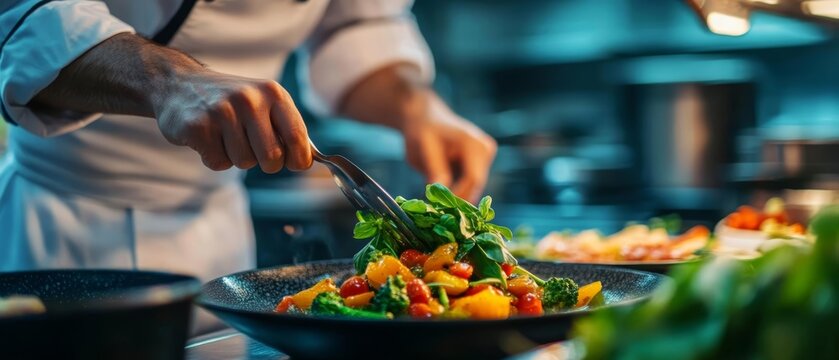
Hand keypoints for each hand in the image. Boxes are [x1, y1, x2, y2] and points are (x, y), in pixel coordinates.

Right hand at [153, 70, 311, 172]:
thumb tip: (308, 160)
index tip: (295, 164)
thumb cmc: (232, 103)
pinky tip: (208, 138)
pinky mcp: (198, 126)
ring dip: (236, 157)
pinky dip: (214, 157)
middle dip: (267, 163)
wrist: (179, 85)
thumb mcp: (263, 103)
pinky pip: (218, 163)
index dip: (299, 159)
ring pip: (244, 163)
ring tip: (225, 136)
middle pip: (272, 158)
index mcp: (272, 93)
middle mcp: (249, 99)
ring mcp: (222, 112)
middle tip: (254, 149)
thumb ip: (286, 127)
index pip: (297, 136)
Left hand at [400, 91, 496, 202]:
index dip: (459, 197)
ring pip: (475, 188)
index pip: (473, 178)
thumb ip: (435, 170)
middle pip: (476, 185)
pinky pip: (472, 184)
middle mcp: (485, 148)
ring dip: (458, 197)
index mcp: (472, 142)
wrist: (426, 118)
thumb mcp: (423, 150)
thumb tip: (441, 193)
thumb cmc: (422, 131)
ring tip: (438, 204)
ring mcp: (486, 156)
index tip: (440, 209)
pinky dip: (459, 191)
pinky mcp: (482, 163)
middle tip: (438, 212)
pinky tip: (444, 196)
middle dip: (458, 200)